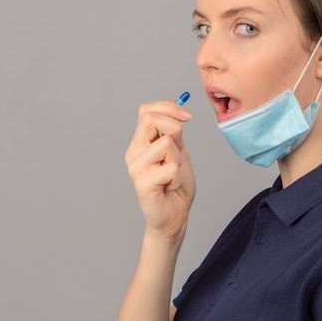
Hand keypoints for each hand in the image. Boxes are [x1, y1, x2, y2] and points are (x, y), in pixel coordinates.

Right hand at [125, 101, 194, 242]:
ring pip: (166, 143)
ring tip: (173, 175)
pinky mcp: (142, 184)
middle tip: (181, 147)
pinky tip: (171, 187)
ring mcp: (136, 168)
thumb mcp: (178, 151)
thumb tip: (177, 104)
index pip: (146, 110)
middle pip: (150, 119)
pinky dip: (179, 177)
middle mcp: (133, 153)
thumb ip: (173, 131)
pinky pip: (171, 167)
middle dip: (175, 127)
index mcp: (140, 143)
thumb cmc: (176, 185)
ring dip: (179, 159)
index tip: (187, 117)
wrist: (175, 216)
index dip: (169, 107)